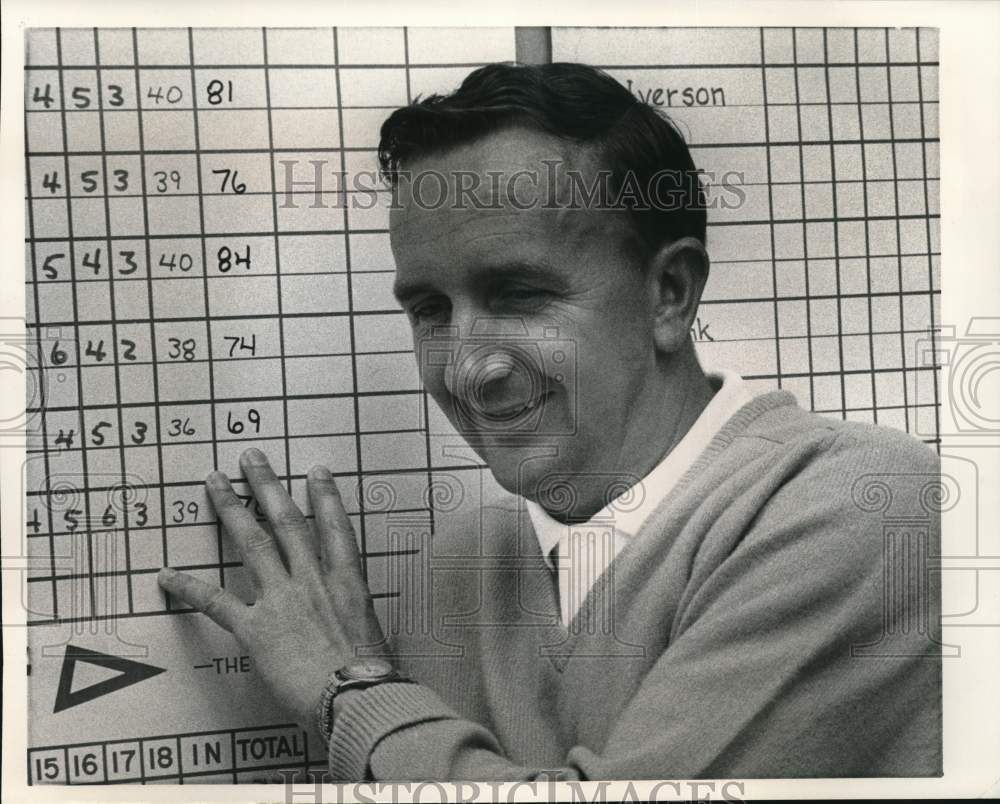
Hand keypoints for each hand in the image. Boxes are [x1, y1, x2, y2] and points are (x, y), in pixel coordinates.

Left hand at [157, 448, 383, 736]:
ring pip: (253, 543)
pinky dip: (190, 588)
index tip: (317, 472)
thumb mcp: (372, 635)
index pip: (336, 528)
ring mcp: (283, 599)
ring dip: (232, 509)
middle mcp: (313, 580)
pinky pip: (217, 602)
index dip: (326, 497)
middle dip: (269, 487)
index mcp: (348, 583)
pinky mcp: (256, 627)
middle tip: (252, 459)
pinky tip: (168, 575)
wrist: (352, 694)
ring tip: (216, 483)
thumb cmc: (370, 674)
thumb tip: (350, 625)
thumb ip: (355, 620)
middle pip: (288, 522)